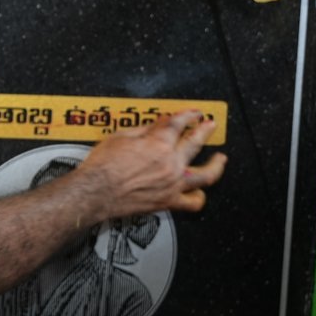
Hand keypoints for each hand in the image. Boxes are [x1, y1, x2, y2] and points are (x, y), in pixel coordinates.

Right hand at [72, 111, 223, 219]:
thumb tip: (159, 124)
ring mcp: (173, 184)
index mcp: (158, 143)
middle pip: (196, 142)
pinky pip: (193, 202)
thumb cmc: (103, 166)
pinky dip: (200, 196)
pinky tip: (200, 191)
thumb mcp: (121, 137)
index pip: (179, 123)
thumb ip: (145, 130)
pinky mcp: (169, 201)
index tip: (191, 113)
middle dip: (205, 130)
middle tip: (209, 126)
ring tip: (220, 159)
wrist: (95, 192)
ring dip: (216, 165)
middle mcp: (171, 163)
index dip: (187, 115)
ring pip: (206, 174)